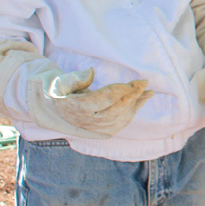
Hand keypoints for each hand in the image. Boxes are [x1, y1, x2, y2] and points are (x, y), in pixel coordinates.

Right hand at [29, 67, 153, 138]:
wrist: (56, 110)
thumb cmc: (61, 91)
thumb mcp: (60, 82)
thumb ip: (74, 78)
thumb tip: (91, 72)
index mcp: (77, 109)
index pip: (104, 100)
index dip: (120, 91)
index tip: (133, 83)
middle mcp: (88, 123)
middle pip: (116, 110)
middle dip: (132, 96)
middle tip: (143, 83)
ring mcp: (97, 130)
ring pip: (122, 117)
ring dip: (137, 102)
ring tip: (147, 90)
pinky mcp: (105, 132)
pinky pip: (124, 121)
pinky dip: (136, 109)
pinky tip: (145, 97)